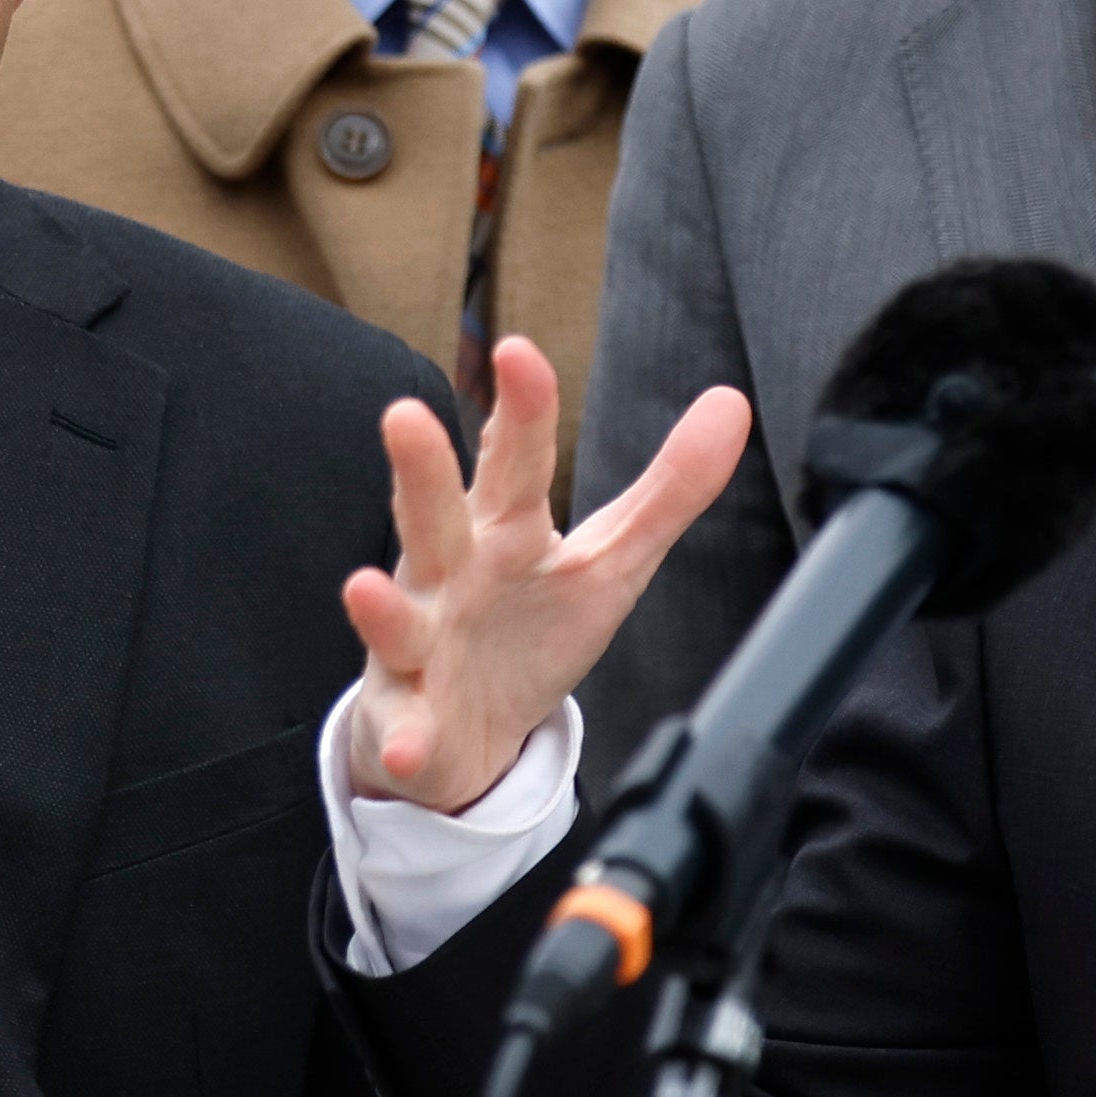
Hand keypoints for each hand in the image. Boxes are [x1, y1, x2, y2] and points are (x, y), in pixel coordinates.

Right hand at [338, 341, 748, 812]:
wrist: (469, 729)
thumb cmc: (531, 625)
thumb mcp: (611, 558)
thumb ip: (669, 488)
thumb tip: (731, 402)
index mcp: (503, 529)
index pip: (512, 460)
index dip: (520, 409)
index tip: (519, 351)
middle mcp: (448, 574)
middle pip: (433, 517)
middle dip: (420, 471)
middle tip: (404, 415)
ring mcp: (419, 644)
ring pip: (395, 621)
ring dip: (381, 609)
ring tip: (363, 589)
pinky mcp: (408, 719)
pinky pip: (404, 730)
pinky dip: (406, 738)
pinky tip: (409, 745)